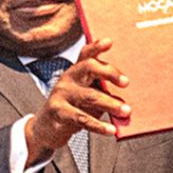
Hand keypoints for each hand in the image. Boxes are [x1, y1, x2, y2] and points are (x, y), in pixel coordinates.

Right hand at [23, 39, 128, 163]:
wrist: (46, 129)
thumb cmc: (73, 109)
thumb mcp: (87, 96)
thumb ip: (102, 92)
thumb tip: (125, 100)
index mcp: (76, 71)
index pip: (86, 54)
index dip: (97, 47)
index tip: (110, 42)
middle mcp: (68, 78)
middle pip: (88, 67)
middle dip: (109, 72)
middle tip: (126, 82)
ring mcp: (61, 94)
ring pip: (89, 95)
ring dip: (111, 104)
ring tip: (126, 111)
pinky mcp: (58, 112)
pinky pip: (82, 119)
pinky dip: (99, 126)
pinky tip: (111, 130)